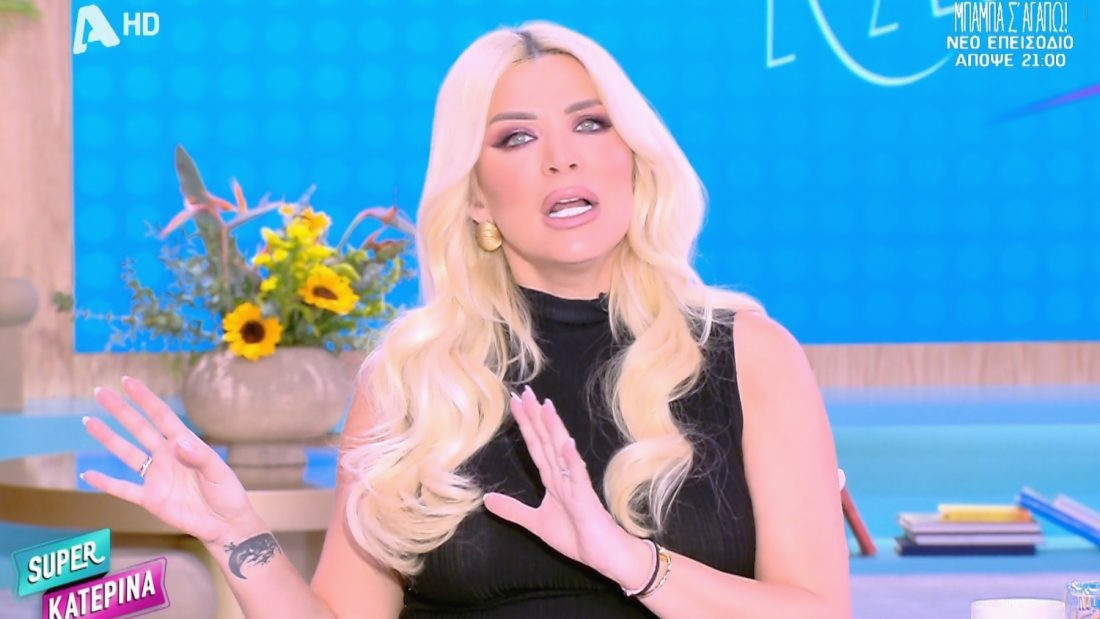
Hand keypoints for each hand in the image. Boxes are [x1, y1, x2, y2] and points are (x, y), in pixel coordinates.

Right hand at [81, 376, 260, 545]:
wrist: (225, 524)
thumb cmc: (228, 494)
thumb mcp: (218, 472)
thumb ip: (200, 457)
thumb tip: (178, 443)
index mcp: (185, 444)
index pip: (161, 416)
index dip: (144, 398)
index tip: (127, 382)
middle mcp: (167, 456)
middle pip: (139, 428)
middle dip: (120, 410)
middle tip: (100, 392)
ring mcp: (157, 477)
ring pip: (127, 453)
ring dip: (108, 438)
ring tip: (89, 422)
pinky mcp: (150, 499)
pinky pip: (123, 489)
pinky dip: (105, 483)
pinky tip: (87, 474)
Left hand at [482, 385, 650, 588]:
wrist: (605, 555)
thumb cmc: (577, 536)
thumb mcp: (536, 522)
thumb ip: (513, 510)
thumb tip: (487, 500)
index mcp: (553, 479)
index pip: (537, 446)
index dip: (526, 424)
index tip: (515, 402)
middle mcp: (564, 476)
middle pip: (547, 441)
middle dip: (536, 417)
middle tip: (526, 392)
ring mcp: (575, 485)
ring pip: (562, 452)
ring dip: (553, 430)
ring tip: (544, 407)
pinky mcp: (585, 499)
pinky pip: (578, 477)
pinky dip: (572, 460)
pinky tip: (567, 444)